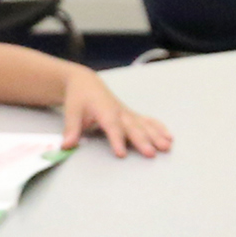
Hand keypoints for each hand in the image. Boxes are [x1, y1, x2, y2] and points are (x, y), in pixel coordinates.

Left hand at [58, 68, 173, 156]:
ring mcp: (127, 113)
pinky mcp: (131, 115)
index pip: (111, 126)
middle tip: (150, 153)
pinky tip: (169, 137)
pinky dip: (159, 128)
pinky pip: (148, 121)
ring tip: (166, 146)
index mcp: (103, 109)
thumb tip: (66, 145)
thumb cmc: (79, 98)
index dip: (116, 139)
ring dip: (156, 135)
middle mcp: (119, 111)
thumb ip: (71, 129)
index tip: (121, 153)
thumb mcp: (71, 112)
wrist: (86, 83)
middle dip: (142, 140)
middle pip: (132, 127)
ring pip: (144, 124)